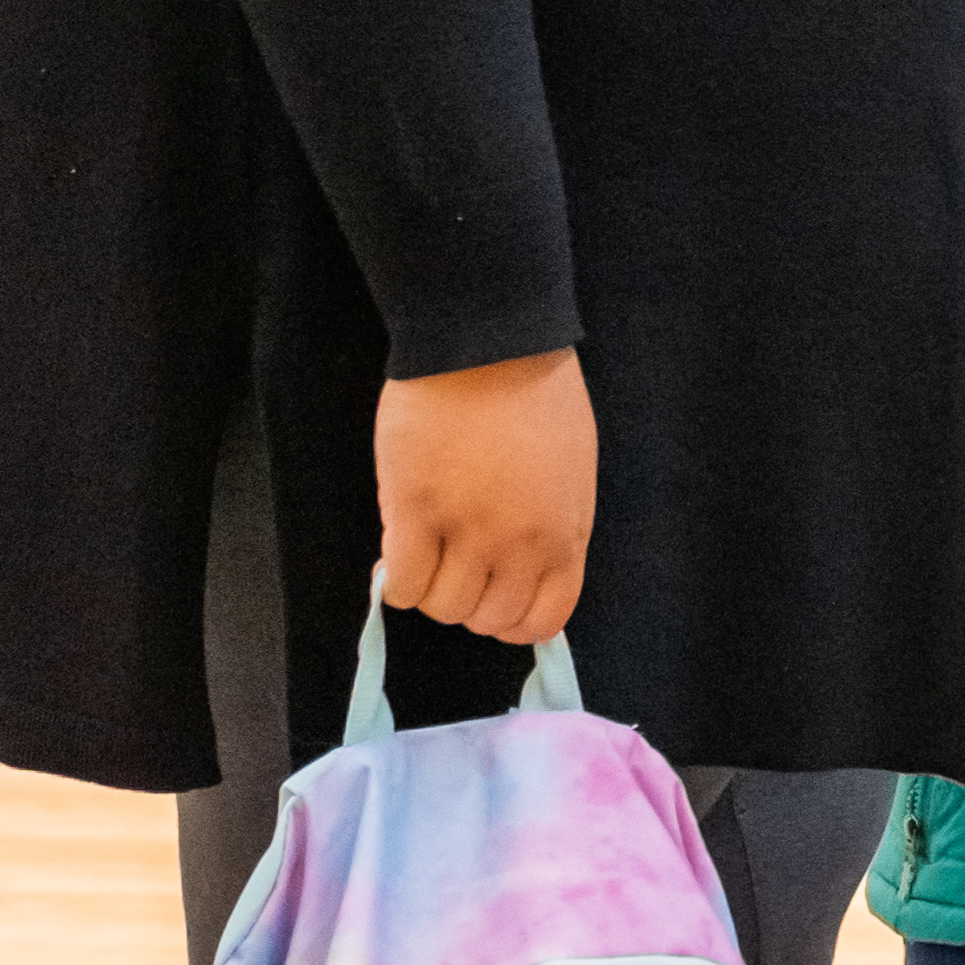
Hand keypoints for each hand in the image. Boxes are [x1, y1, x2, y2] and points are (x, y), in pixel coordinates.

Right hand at [374, 349, 594, 645]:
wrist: (487, 344)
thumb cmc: (534, 396)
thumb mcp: (570, 472)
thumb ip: (551, 528)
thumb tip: (521, 572)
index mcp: (565, 533)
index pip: (545, 619)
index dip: (512, 621)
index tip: (491, 597)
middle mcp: (521, 543)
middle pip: (487, 618)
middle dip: (468, 602)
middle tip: (452, 565)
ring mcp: (468, 530)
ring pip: (442, 607)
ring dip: (429, 589)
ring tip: (424, 550)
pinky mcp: (415, 512)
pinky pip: (402, 583)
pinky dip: (394, 579)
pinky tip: (398, 548)